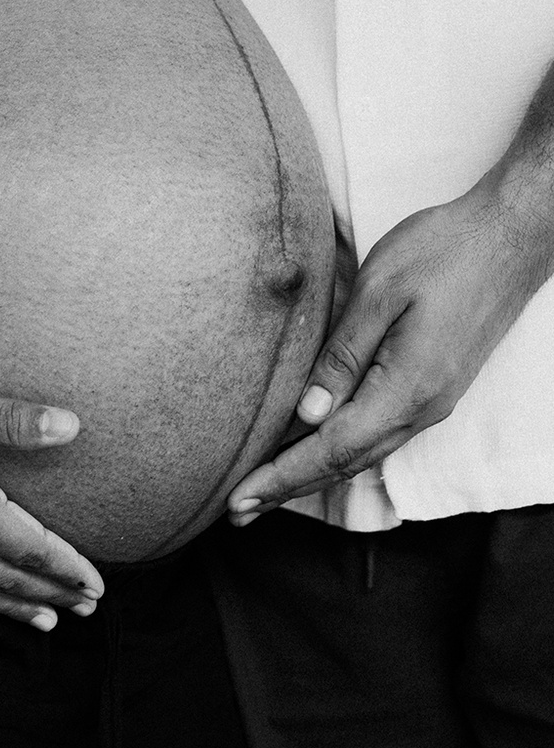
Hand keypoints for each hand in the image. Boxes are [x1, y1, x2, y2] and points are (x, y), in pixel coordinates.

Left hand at [228, 179, 553, 522]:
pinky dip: (340, 452)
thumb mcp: (379, 292)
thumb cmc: (443, 253)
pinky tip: (317, 450)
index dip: (281, 477)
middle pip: (345, 464)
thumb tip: (307, 414)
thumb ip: (342, 357)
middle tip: (239, 510)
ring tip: (267, 489)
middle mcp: (421, 408)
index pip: (331, 449)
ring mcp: (431, 401)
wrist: (509, 237)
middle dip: (288, 487)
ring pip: (363, 454)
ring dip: (312, 475)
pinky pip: (378, 435)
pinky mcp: (433, 387)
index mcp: (406, 388)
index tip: (239, 501)